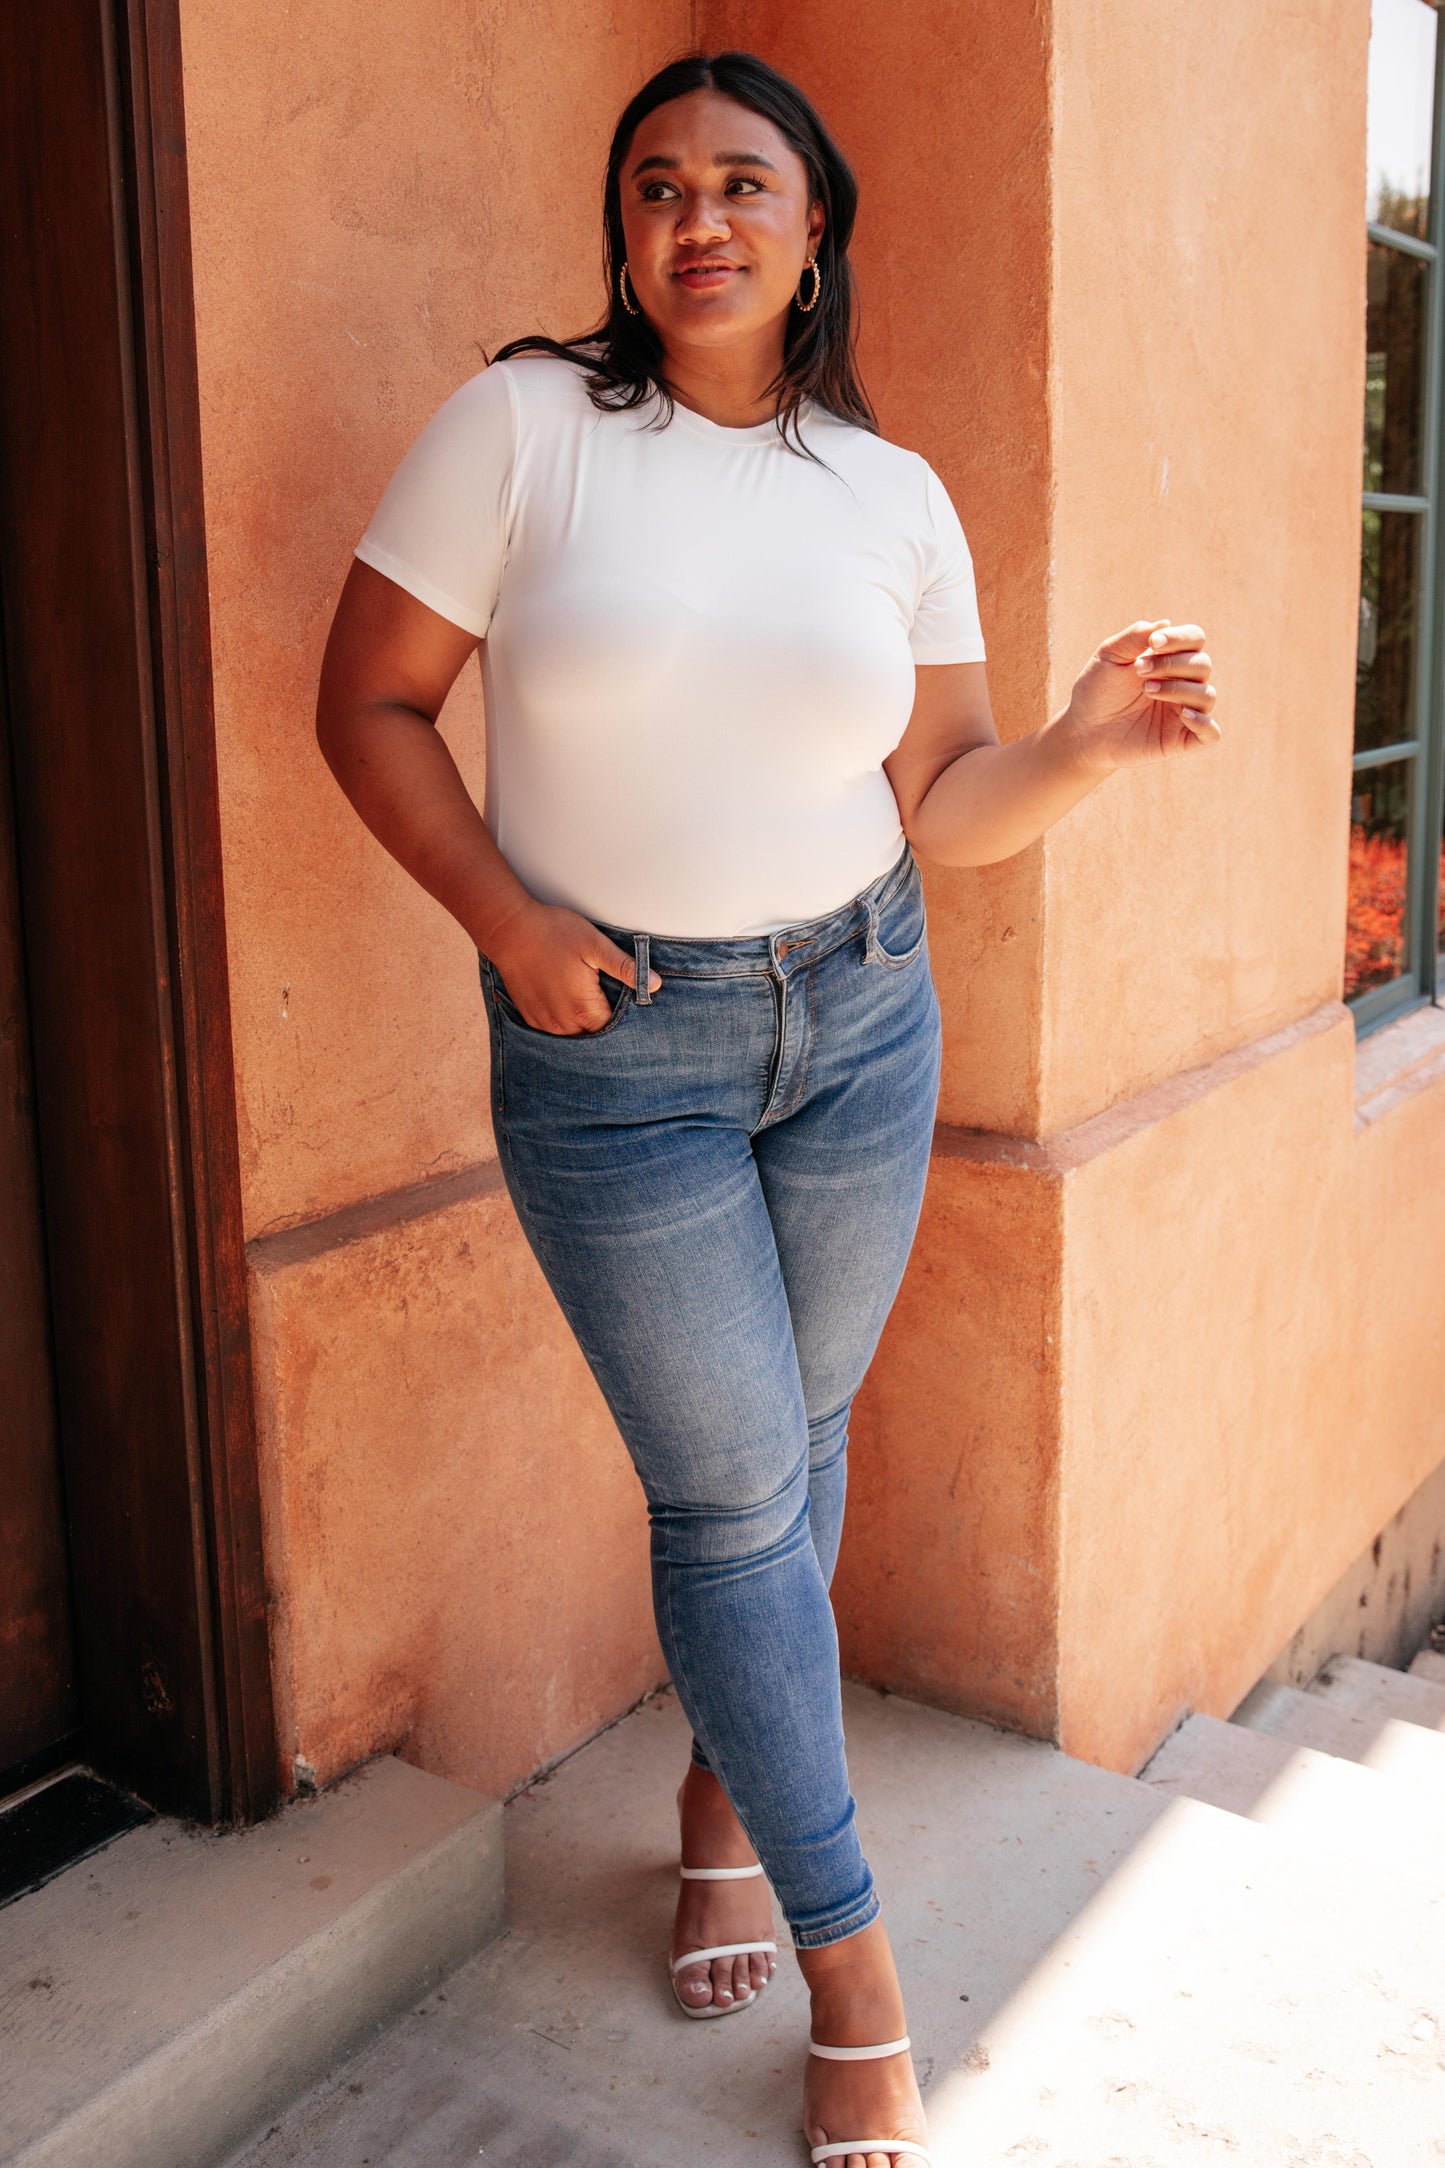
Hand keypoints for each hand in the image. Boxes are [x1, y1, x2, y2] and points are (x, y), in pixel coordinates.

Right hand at [483, 899, 661, 1033]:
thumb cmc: (553, 933)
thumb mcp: (595, 945)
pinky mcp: (530, 1017)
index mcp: (582, 1010)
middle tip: (610, 1003)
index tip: (628, 1007)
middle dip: (605, 1027)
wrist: (509, 930)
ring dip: (584, 1027)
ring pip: (573, 1038)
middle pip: (593, 1039)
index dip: (625, 1023)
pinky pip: (554, 1032)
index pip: (613, 1032)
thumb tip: (655, 984)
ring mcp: (543, 1023)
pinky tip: (568, 1005)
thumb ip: (626, 967)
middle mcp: (562, 1024)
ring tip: (589, 1004)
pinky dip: (565, 1024)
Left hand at [1061, 619, 1220, 774]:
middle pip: (1203, 664)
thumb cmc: (1097, 690)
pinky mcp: (1181, 740)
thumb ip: (1136, 636)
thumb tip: (1166, 623)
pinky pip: (1211, 733)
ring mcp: (1184, 712)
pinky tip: (1183, 715)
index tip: (1153, 643)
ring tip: (1147, 690)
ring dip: (1180, 689)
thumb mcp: (1110, 655)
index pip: (1194, 639)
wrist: (1082, 730)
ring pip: (1207, 695)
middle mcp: (1182, 683)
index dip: (1180, 638)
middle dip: (1173, 664)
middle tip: (1140, 671)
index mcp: (1170, 659)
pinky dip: (1204, 723)